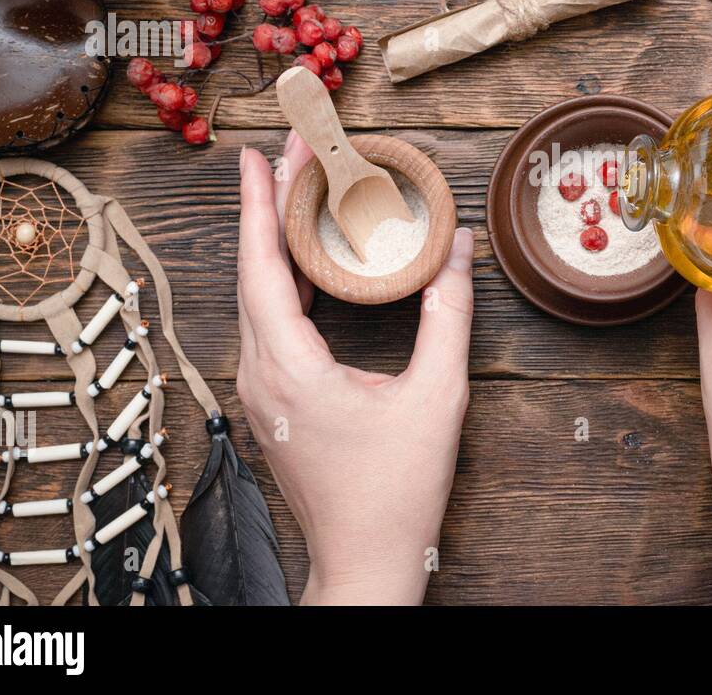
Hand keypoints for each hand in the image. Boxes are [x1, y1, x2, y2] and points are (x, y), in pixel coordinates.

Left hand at [237, 133, 474, 604]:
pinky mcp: (274, 400)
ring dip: (275, 241)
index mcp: (289, 368)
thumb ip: (448, 314)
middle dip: (270, 207)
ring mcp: (262, 390)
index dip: (262, 205)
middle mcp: (261, 374)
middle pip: (253, 272)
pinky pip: (268, 323)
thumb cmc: (398, 489)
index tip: (260, 155)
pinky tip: (306, 259)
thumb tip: (458, 248)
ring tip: (298, 191)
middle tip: (292, 153)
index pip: (263, 267)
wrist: (366, 557)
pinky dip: (283, 279)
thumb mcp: (438, 395)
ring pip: (256, 297)